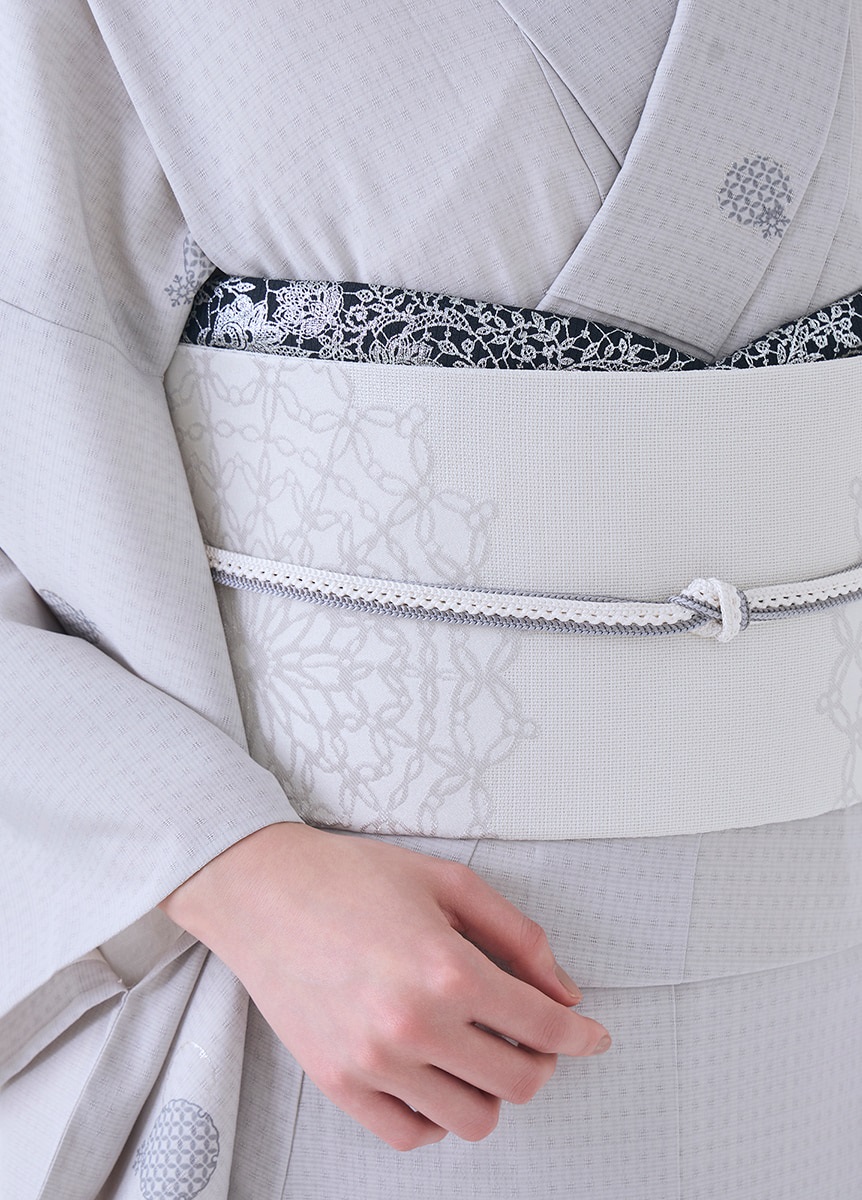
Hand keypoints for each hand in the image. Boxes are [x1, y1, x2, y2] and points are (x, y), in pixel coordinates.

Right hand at [160, 823, 611, 1150]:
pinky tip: (436, 1076)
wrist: (263, 891)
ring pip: (470, 1120)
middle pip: (517, 1084)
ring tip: (477, 1053)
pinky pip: (410, 1135)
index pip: (543, 1026)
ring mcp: (374, 1062)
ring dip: (490, 1091)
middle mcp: (414, 1024)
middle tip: (531, 1037)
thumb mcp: (449, 881)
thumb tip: (564, 993)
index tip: (593, 1036)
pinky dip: (437, 1116)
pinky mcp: (339, 1084)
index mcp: (448, 968)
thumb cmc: (354, 878)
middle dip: (541, 1063)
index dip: (582, 1036)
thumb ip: (518, 936)